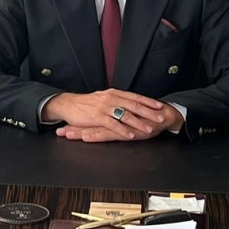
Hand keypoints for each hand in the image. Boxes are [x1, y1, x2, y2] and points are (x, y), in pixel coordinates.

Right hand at [44, 89, 171, 140]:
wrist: (67, 104)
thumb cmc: (85, 103)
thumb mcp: (102, 98)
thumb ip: (115, 100)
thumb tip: (128, 103)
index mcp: (113, 93)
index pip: (134, 96)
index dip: (148, 101)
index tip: (159, 105)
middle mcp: (111, 98)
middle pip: (134, 105)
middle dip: (149, 112)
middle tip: (160, 117)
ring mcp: (104, 108)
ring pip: (126, 115)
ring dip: (139, 122)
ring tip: (149, 128)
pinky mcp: (98, 117)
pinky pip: (114, 124)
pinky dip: (124, 130)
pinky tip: (131, 135)